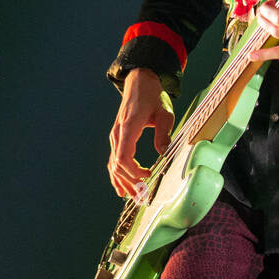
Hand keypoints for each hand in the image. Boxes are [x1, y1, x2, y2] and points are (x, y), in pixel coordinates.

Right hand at [107, 68, 174, 199]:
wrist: (139, 82)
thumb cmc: (152, 97)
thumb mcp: (164, 113)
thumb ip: (163, 133)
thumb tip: (163, 152)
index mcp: (129, 127)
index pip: (123, 157)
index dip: (133, 172)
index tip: (148, 176)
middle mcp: (118, 134)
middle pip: (117, 165)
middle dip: (129, 183)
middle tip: (142, 196)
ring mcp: (116, 136)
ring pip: (114, 164)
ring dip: (123, 182)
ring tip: (133, 196)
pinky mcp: (118, 137)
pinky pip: (114, 159)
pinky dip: (116, 175)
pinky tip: (121, 187)